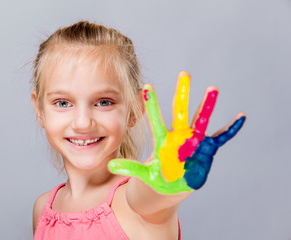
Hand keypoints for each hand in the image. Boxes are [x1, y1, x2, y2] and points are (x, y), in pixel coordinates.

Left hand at [108, 71, 245, 193]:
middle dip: (182, 93)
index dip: (151, 104)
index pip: (155, 118)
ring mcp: (194, 141)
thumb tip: (109, 165)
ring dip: (206, 105)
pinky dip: (230, 128)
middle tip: (184, 73)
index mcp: (163, 139)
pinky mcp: (207, 150)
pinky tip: (240, 116)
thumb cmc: (157, 177)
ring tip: (212, 88)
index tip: (146, 86)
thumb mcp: (143, 174)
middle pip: (180, 110)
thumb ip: (130, 168)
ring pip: (200, 119)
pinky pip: (221, 137)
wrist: (171, 187)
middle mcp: (179, 135)